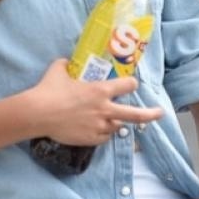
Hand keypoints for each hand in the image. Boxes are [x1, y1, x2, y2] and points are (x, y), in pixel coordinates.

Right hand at [22, 59, 162, 145]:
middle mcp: (105, 109)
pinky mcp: (92, 138)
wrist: (38, 113)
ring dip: (117, 122)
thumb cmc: (48, 90)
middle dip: (151, 114)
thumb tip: (67, 60)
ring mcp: (100, 125)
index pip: (127, 86)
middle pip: (136, 114)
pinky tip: (97, 129)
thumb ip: (67, 65)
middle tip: (160, 113)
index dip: (130, 84)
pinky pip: (105, 137)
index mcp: (101, 91)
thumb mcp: (58, 70)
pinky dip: (104, 133)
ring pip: (118, 126)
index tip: (132, 84)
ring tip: (112, 119)